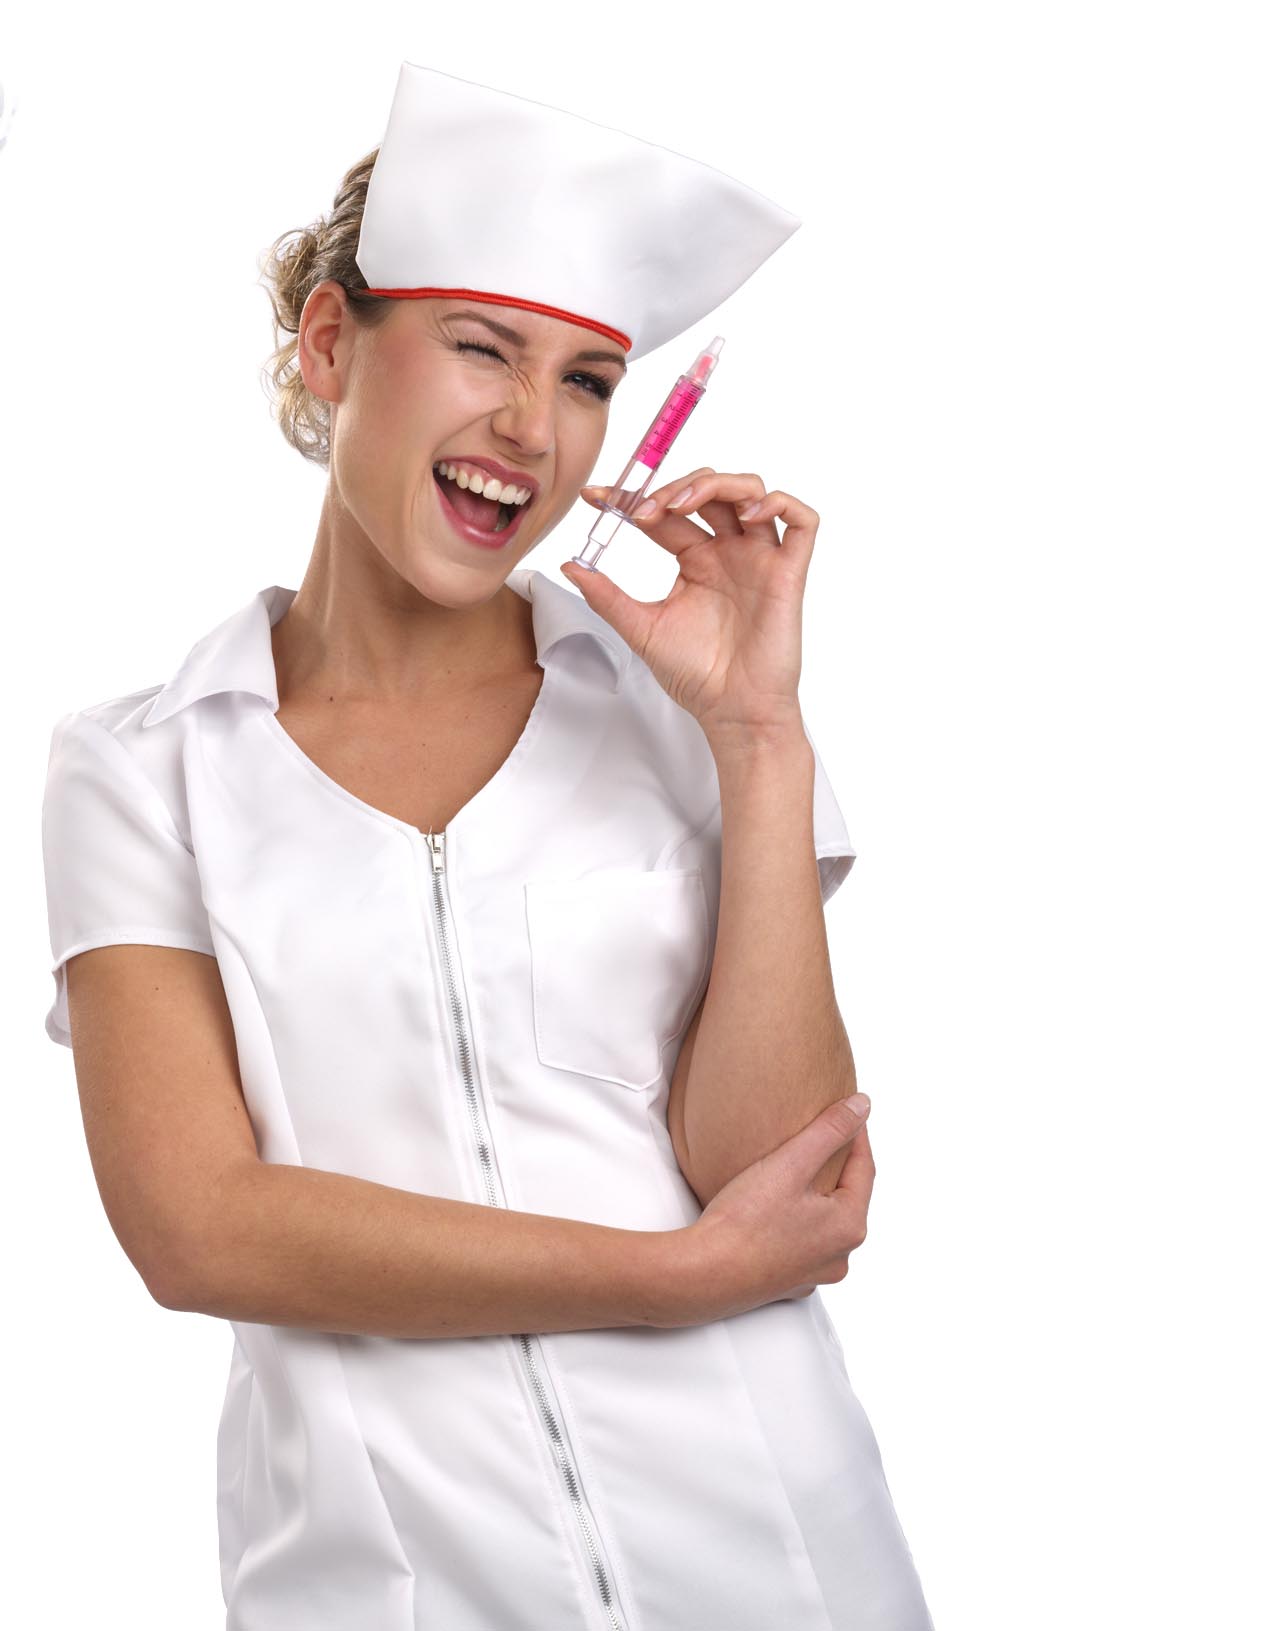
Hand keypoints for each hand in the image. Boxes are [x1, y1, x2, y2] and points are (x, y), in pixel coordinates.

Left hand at [563, 467, 820, 738]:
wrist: (731, 711)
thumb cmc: (696, 676)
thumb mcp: (640, 629)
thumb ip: (607, 597)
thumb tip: (569, 566)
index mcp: (696, 560)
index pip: (666, 512)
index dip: (634, 497)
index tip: (596, 496)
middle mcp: (728, 552)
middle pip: (710, 489)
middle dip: (674, 487)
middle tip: (644, 510)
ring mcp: (760, 558)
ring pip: (751, 490)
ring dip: (717, 484)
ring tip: (681, 506)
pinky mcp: (789, 572)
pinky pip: (802, 521)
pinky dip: (780, 503)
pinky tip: (749, 514)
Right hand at [663, 1095, 875, 1326]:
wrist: (703, 1275)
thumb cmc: (745, 1221)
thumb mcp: (791, 1164)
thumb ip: (830, 1131)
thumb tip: (863, 1106)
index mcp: (848, 1226)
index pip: (864, 1168)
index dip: (856, 1134)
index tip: (846, 1110)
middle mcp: (839, 1255)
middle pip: (847, 1196)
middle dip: (838, 1165)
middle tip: (823, 1136)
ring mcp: (814, 1273)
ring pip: (824, 1222)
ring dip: (817, 1195)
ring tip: (799, 1171)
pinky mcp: (788, 1282)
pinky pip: (802, 1242)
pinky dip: (797, 1221)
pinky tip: (778, 1210)